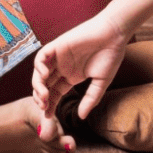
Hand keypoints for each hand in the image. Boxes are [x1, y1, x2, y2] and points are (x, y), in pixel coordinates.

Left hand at [30, 13, 129, 143]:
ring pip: (40, 72)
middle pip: (45, 85)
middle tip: (44, 107)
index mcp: (72, 76)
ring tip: (43, 96)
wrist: (114, 34)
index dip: (50, 104)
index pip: (55, 92)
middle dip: (41, 97)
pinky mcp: (57, 45)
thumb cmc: (111, 56)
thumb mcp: (101, 83)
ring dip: (38, 85)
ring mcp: (59, 56)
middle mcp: (62, 67)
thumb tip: (81, 117)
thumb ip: (90, 99)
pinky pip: (42, 56)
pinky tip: (45, 76)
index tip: (47, 116)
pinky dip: (39, 66)